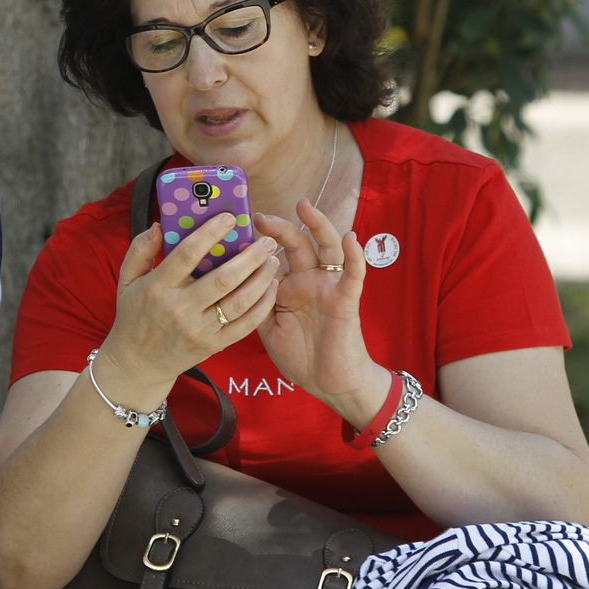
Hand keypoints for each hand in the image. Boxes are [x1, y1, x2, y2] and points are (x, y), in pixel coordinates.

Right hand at [97, 217, 281, 395]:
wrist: (137, 362)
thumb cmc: (134, 314)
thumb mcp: (127, 279)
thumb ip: (140, 249)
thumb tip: (159, 225)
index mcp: (158, 288)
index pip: (186, 255)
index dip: (209, 234)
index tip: (229, 218)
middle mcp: (180, 309)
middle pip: (223, 279)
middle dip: (250, 257)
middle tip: (266, 240)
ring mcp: (199, 330)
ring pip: (239, 302)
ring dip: (260, 279)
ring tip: (273, 260)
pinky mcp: (213, 345)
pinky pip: (244, 326)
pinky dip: (262, 306)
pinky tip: (271, 288)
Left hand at [256, 201, 386, 421]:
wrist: (328, 382)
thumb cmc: (299, 354)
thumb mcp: (268, 326)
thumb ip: (256, 301)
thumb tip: (233, 277)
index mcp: (288, 285)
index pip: (274, 255)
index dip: (258, 243)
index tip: (237, 230)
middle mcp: (309, 279)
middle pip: (296, 244)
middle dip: (280, 228)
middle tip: (260, 217)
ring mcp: (329, 285)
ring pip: (327, 247)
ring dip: (318, 225)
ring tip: (304, 207)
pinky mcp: (347, 298)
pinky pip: (354, 274)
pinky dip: (355, 255)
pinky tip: (350, 239)